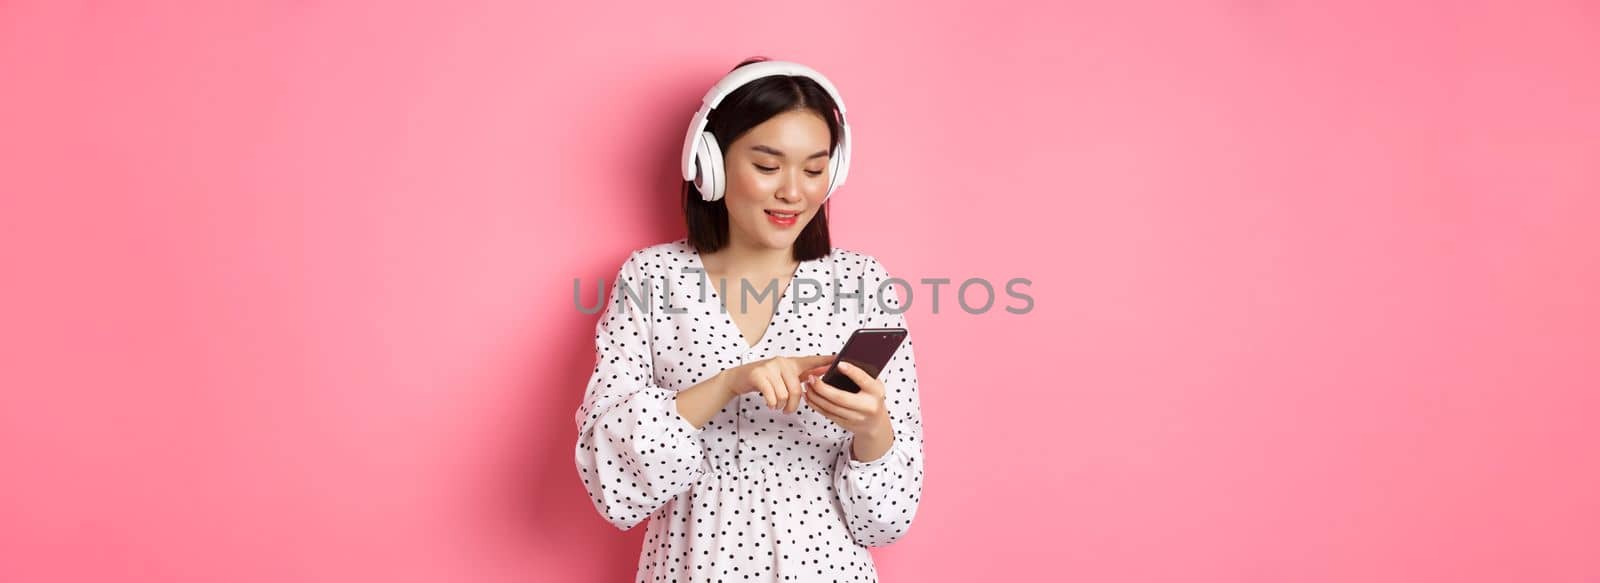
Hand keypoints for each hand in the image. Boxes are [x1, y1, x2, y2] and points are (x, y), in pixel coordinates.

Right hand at [721, 354, 835, 413]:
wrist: (739, 377)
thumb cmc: (765, 379)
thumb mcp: (784, 375)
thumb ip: (801, 376)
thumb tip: (820, 378)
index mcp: (792, 363)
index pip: (812, 360)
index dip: (826, 360)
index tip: (839, 358)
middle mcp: (782, 362)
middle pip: (796, 389)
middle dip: (793, 404)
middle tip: (787, 410)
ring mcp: (770, 367)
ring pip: (784, 395)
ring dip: (780, 405)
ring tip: (776, 405)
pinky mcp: (758, 374)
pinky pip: (772, 396)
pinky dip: (771, 404)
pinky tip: (769, 403)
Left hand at [801, 361, 892, 437]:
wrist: (876, 422)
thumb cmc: (872, 397)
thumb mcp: (873, 384)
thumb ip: (862, 375)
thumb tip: (840, 362)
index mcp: (876, 391)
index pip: (863, 380)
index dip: (852, 372)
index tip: (839, 364)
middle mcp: (867, 406)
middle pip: (841, 397)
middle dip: (823, 388)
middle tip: (812, 378)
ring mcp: (856, 417)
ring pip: (830, 407)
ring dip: (816, 396)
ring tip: (808, 385)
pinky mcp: (845, 424)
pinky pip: (827, 414)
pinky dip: (816, 405)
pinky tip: (809, 397)